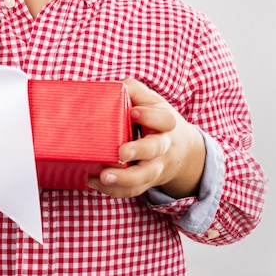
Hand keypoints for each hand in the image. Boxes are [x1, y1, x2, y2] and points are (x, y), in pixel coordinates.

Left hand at [88, 78, 205, 198]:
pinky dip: (114, 190)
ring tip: (103, 176)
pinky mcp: (146, 181)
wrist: (181, 150)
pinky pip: (132, 190)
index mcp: (165, 123)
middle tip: (121, 152)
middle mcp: (163, 146)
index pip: (163, 120)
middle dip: (139, 151)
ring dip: (124, 179)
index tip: (133, 112)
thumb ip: (133, 90)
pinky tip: (94, 182)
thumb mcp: (151, 100)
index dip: (150, 116)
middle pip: (155, 150)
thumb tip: (109, 85)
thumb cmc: (157, 119)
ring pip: (144, 176)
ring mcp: (155, 166)